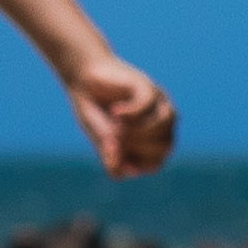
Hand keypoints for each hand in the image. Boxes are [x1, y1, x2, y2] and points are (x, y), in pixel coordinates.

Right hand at [70, 52, 179, 177]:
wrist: (83, 77)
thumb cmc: (94, 110)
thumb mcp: (100, 138)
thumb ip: (110, 154)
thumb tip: (121, 171)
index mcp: (150, 140)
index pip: (154, 164)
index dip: (135, 164)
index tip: (113, 155)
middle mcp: (159, 122)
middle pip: (164, 148)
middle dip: (137, 147)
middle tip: (113, 138)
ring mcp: (156, 103)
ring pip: (164, 127)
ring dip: (138, 132)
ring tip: (116, 127)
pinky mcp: (147, 86)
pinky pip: (149, 104)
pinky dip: (132, 113)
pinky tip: (115, 111)